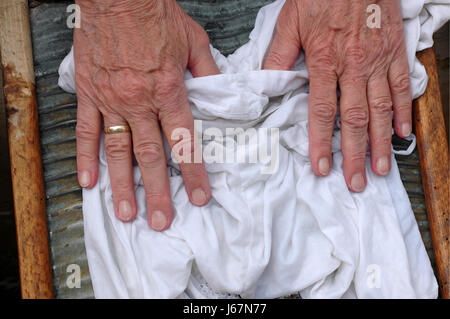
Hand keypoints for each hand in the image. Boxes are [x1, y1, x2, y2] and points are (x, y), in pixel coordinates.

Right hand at [74, 0, 218, 229]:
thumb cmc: (156, 14)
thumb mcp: (194, 40)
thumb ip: (207, 71)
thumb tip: (220, 91)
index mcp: (168, 90)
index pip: (183, 141)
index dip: (193, 173)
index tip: (198, 198)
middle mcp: (139, 101)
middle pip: (150, 155)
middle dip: (158, 192)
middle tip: (161, 221)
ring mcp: (111, 99)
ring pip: (118, 150)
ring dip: (122, 185)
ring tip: (126, 213)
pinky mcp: (90, 92)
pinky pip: (86, 130)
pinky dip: (86, 156)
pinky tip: (88, 180)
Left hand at [264, 0, 411, 191]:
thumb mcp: (290, 21)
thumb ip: (278, 55)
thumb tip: (263, 82)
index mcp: (325, 60)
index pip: (322, 111)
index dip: (322, 143)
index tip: (321, 168)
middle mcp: (354, 65)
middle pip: (354, 118)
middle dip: (355, 154)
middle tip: (356, 182)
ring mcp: (378, 60)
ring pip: (380, 108)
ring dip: (380, 142)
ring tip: (381, 168)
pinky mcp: (395, 52)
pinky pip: (401, 86)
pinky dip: (402, 111)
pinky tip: (401, 132)